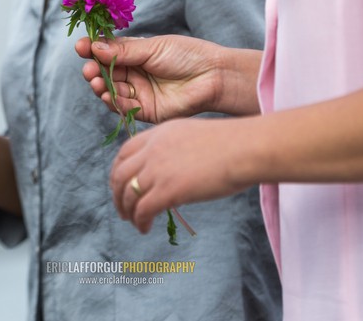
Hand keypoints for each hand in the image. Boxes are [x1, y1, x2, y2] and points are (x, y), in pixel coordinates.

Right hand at [76, 35, 232, 123]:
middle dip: (94, 72)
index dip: (93, 51)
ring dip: (101, 87)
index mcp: (136, 55)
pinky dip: (113, 102)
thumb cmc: (187, 55)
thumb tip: (94, 46)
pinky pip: (124, 108)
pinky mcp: (146, 111)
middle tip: (88, 70)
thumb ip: (123, 50)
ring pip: (111, 91)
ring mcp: (139, 93)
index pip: (108, 53)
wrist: (213, 76)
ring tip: (96, 82)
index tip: (80, 47)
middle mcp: (135, 74)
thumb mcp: (152, 48)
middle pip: (106, 74)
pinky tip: (107, 95)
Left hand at [109, 117, 253, 232]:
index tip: (121, 183)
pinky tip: (145, 228)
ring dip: (126, 210)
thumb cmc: (232, 144)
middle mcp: (153, 150)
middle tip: (123, 207)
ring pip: (128, 194)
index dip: (118, 170)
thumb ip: (175, 148)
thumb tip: (173, 169)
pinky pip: (142, 210)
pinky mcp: (168, 190)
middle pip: (119, 174)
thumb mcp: (193, 135)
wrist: (245, 149)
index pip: (125, 152)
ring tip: (133, 221)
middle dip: (117, 193)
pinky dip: (139, 221)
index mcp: (159, 134)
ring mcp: (158, 169)